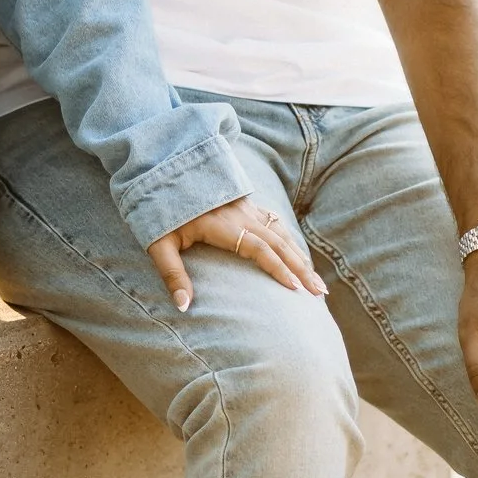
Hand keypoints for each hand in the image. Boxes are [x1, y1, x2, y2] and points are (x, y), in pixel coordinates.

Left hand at [146, 196, 328, 311]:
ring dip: (300, 257)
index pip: (258, 247)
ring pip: (281, 233)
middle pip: (278, 242)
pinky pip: (275, 224)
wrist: (163, 170)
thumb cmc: (158, 211)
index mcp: (222, 224)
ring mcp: (246, 207)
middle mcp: (240, 214)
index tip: (295, 288)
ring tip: (317, 282)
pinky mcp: (246, 204)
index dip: (277, 268)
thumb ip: (172, 273)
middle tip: (320, 293)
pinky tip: (299, 257)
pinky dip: (291, 242)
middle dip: (301, 268)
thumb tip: (184, 306)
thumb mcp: (159, 243)